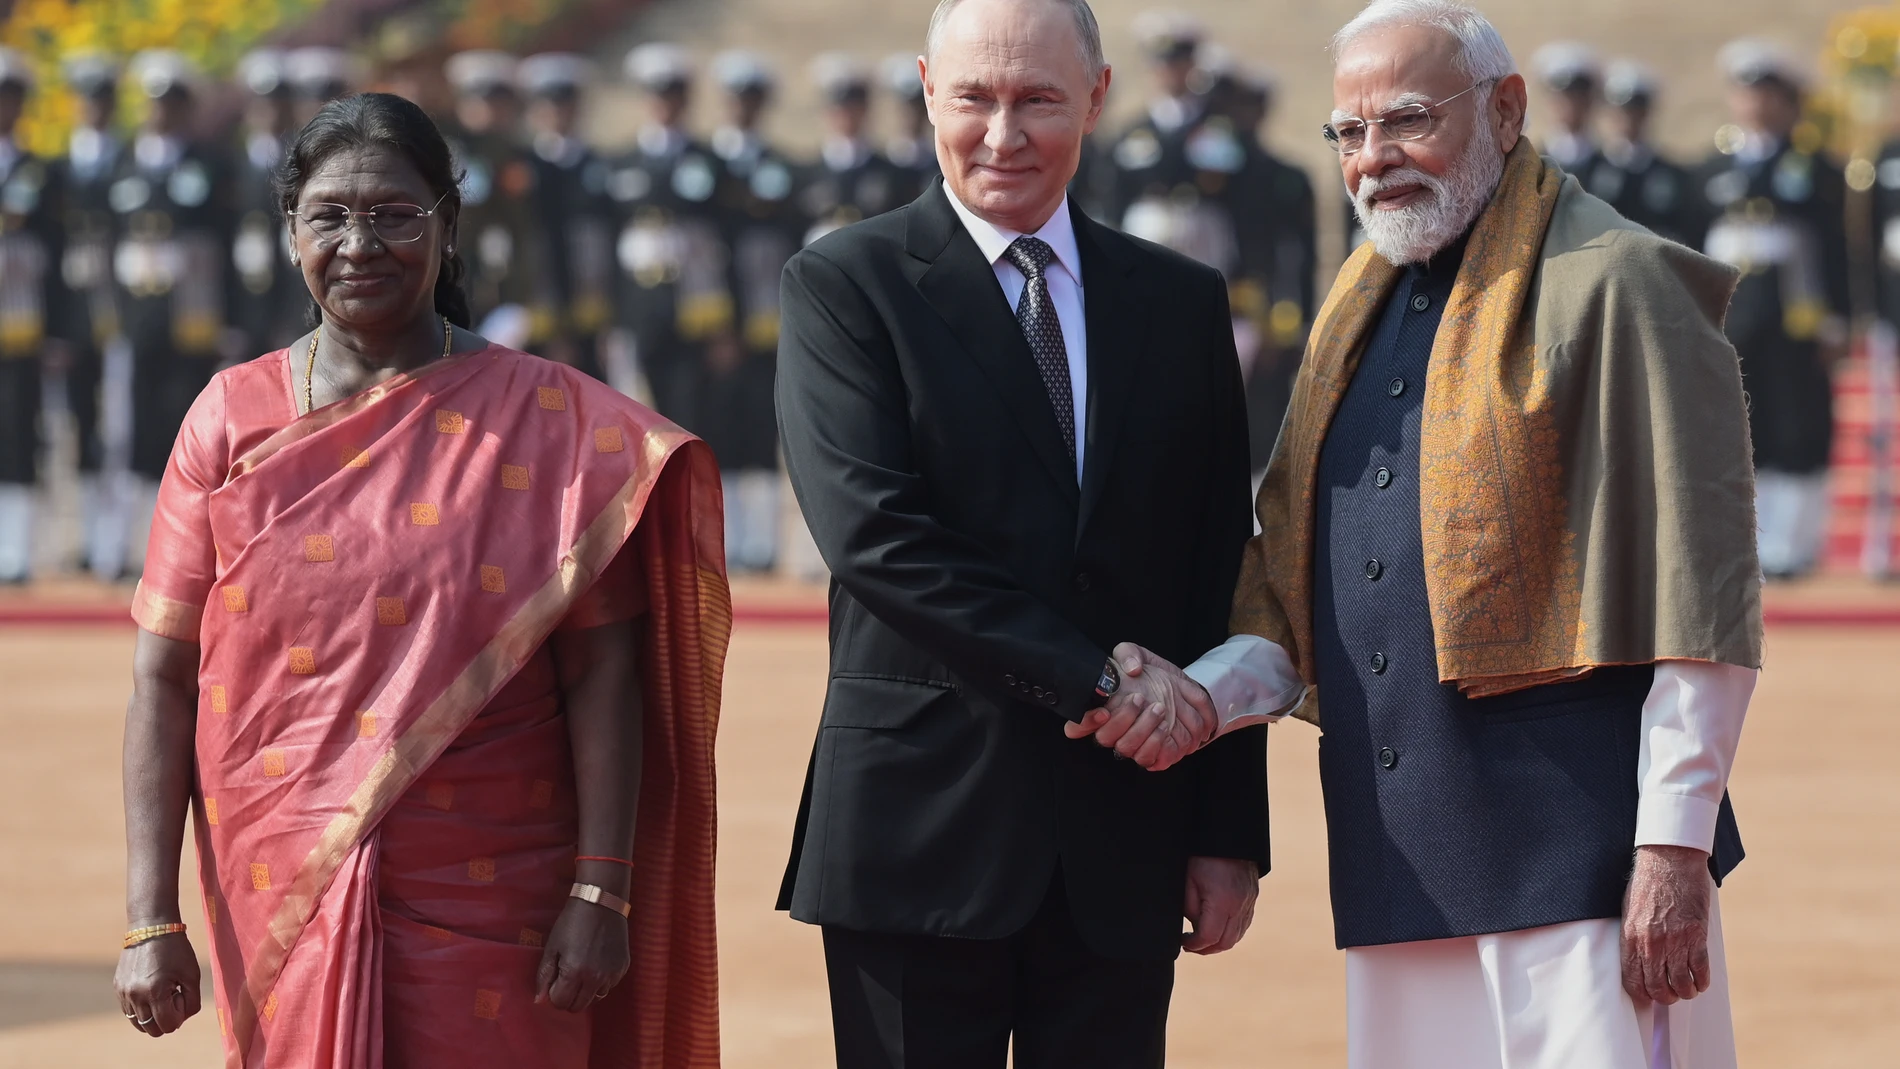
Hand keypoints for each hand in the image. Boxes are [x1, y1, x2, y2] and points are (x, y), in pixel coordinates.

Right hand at [115, 933, 200, 1035]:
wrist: (152, 927)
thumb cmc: (176, 950)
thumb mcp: (192, 975)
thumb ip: (192, 1002)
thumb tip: (181, 1020)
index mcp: (154, 992)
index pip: (169, 1026)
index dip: (180, 1014)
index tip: (181, 993)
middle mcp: (134, 996)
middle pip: (152, 1030)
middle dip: (167, 1019)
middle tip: (173, 996)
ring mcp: (123, 993)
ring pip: (139, 1024)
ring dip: (153, 1015)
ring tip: (162, 992)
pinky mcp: (117, 988)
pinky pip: (130, 1011)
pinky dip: (143, 1008)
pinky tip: (152, 988)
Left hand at [534, 897, 631, 1012]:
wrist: (601, 902)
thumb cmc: (571, 923)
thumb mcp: (552, 947)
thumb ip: (544, 975)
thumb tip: (539, 1000)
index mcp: (574, 973)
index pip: (560, 1002)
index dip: (553, 995)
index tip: (554, 982)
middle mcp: (595, 978)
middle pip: (578, 1006)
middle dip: (568, 998)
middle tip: (565, 980)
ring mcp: (612, 974)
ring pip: (595, 999)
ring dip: (585, 992)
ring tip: (582, 971)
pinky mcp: (623, 968)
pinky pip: (608, 986)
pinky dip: (600, 982)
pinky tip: (596, 964)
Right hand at [1064, 643, 1216, 770]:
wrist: (1182, 693)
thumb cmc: (1153, 676)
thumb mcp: (1139, 656)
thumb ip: (1129, 654)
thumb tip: (1131, 668)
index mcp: (1100, 708)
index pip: (1076, 726)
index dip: (1084, 722)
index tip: (1103, 711)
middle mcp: (1112, 731)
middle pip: (1104, 737)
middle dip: (1123, 718)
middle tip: (1140, 699)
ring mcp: (1130, 745)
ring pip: (1125, 748)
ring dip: (1142, 729)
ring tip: (1159, 709)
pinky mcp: (1151, 755)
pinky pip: (1146, 759)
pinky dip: (1156, 744)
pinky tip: (1165, 727)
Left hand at [1182, 857, 1258, 954]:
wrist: (1227, 835)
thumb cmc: (1203, 855)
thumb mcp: (1188, 881)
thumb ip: (1190, 909)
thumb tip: (1193, 928)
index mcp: (1223, 901)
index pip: (1209, 937)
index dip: (1194, 944)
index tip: (1183, 942)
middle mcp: (1240, 904)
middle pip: (1226, 942)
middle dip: (1206, 949)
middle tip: (1191, 945)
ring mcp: (1249, 901)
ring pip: (1237, 936)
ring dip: (1219, 942)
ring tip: (1202, 938)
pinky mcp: (1253, 896)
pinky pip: (1244, 924)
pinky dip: (1231, 932)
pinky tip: (1218, 927)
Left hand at [1621, 844, 1712, 1005]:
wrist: (1669, 860)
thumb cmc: (1648, 882)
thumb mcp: (1629, 911)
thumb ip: (1634, 937)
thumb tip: (1639, 960)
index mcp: (1631, 938)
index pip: (1633, 981)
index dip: (1643, 994)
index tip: (1650, 996)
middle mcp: (1650, 944)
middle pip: (1658, 988)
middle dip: (1666, 997)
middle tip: (1672, 993)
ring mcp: (1674, 941)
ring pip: (1681, 984)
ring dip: (1685, 991)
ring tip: (1687, 987)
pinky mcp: (1695, 936)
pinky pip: (1700, 971)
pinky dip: (1702, 981)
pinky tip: (1701, 980)